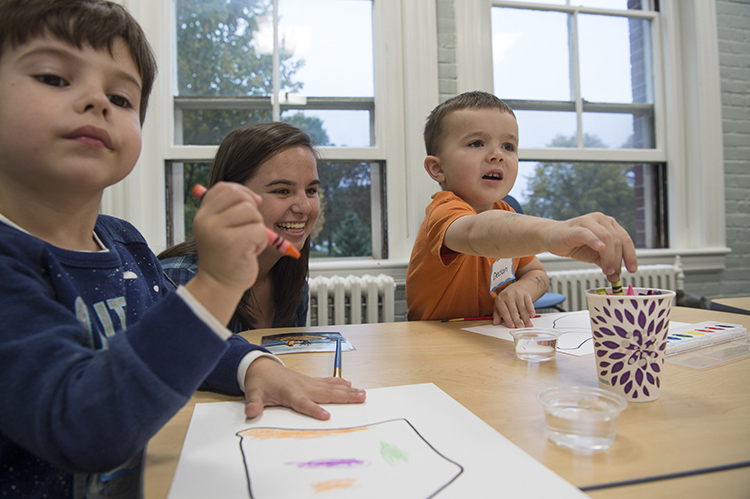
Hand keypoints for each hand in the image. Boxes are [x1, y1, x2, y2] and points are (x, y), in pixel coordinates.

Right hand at [192, 182, 267, 293]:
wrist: (219, 286)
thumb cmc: (225, 258)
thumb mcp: (220, 230)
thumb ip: (229, 211)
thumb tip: (255, 197)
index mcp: (203, 215)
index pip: (224, 187)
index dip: (242, 191)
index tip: (252, 204)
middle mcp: (207, 220)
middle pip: (239, 196)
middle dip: (252, 209)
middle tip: (250, 227)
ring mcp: (218, 231)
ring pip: (252, 213)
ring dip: (257, 228)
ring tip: (248, 243)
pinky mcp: (234, 242)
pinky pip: (259, 230)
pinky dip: (261, 242)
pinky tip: (250, 252)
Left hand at [243, 357, 366, 420]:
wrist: (261, 366)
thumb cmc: (259, 381)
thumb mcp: (253, 393)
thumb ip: (254, 404)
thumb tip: (251, 412)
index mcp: (289, 391)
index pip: (303, 403)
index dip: (314, 409)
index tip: (326, 416)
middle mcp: (302, 386)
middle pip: (325, 393)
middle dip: (344, 397)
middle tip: (360, 399)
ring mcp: (308, 382)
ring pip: (331, 386)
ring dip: (347, 390)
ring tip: (362, 393)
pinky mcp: (310, 381)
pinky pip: (328, 382)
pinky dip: (340, 383)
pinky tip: (351, 385)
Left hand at [492, 285, 536, 327]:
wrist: (515, 288)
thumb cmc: (505, 299)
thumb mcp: (498, 305)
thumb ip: (496, 314)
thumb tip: (495, 323)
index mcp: (500, 299)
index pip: (504, 311)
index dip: (508, 319)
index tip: (512, 326)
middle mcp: (509, 295)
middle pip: (513, 310)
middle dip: (517, 320)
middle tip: (520, 328)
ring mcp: (518, 294)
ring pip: (522, 308)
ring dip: (526, 318)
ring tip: (528, 326)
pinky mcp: (526, 295)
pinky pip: (529, 303)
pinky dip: (531, 310)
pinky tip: (532, 316)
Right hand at [544, 213, 636, 280]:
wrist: (552, 237)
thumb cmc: (574, 243)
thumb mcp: (595, 255)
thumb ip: (607, 262)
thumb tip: (617, 276)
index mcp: (610, 225)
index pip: (626, 239)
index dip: (630, 255)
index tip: (632, 270)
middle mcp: (602, 220)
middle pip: (617, 240)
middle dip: (618, 260)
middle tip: (613, 274)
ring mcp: (589, 221)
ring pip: (606, 237)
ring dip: (609, 256)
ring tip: (607, 270)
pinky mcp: (576, 227)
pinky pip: (587, 233)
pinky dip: (595, 241)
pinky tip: (600, 248)